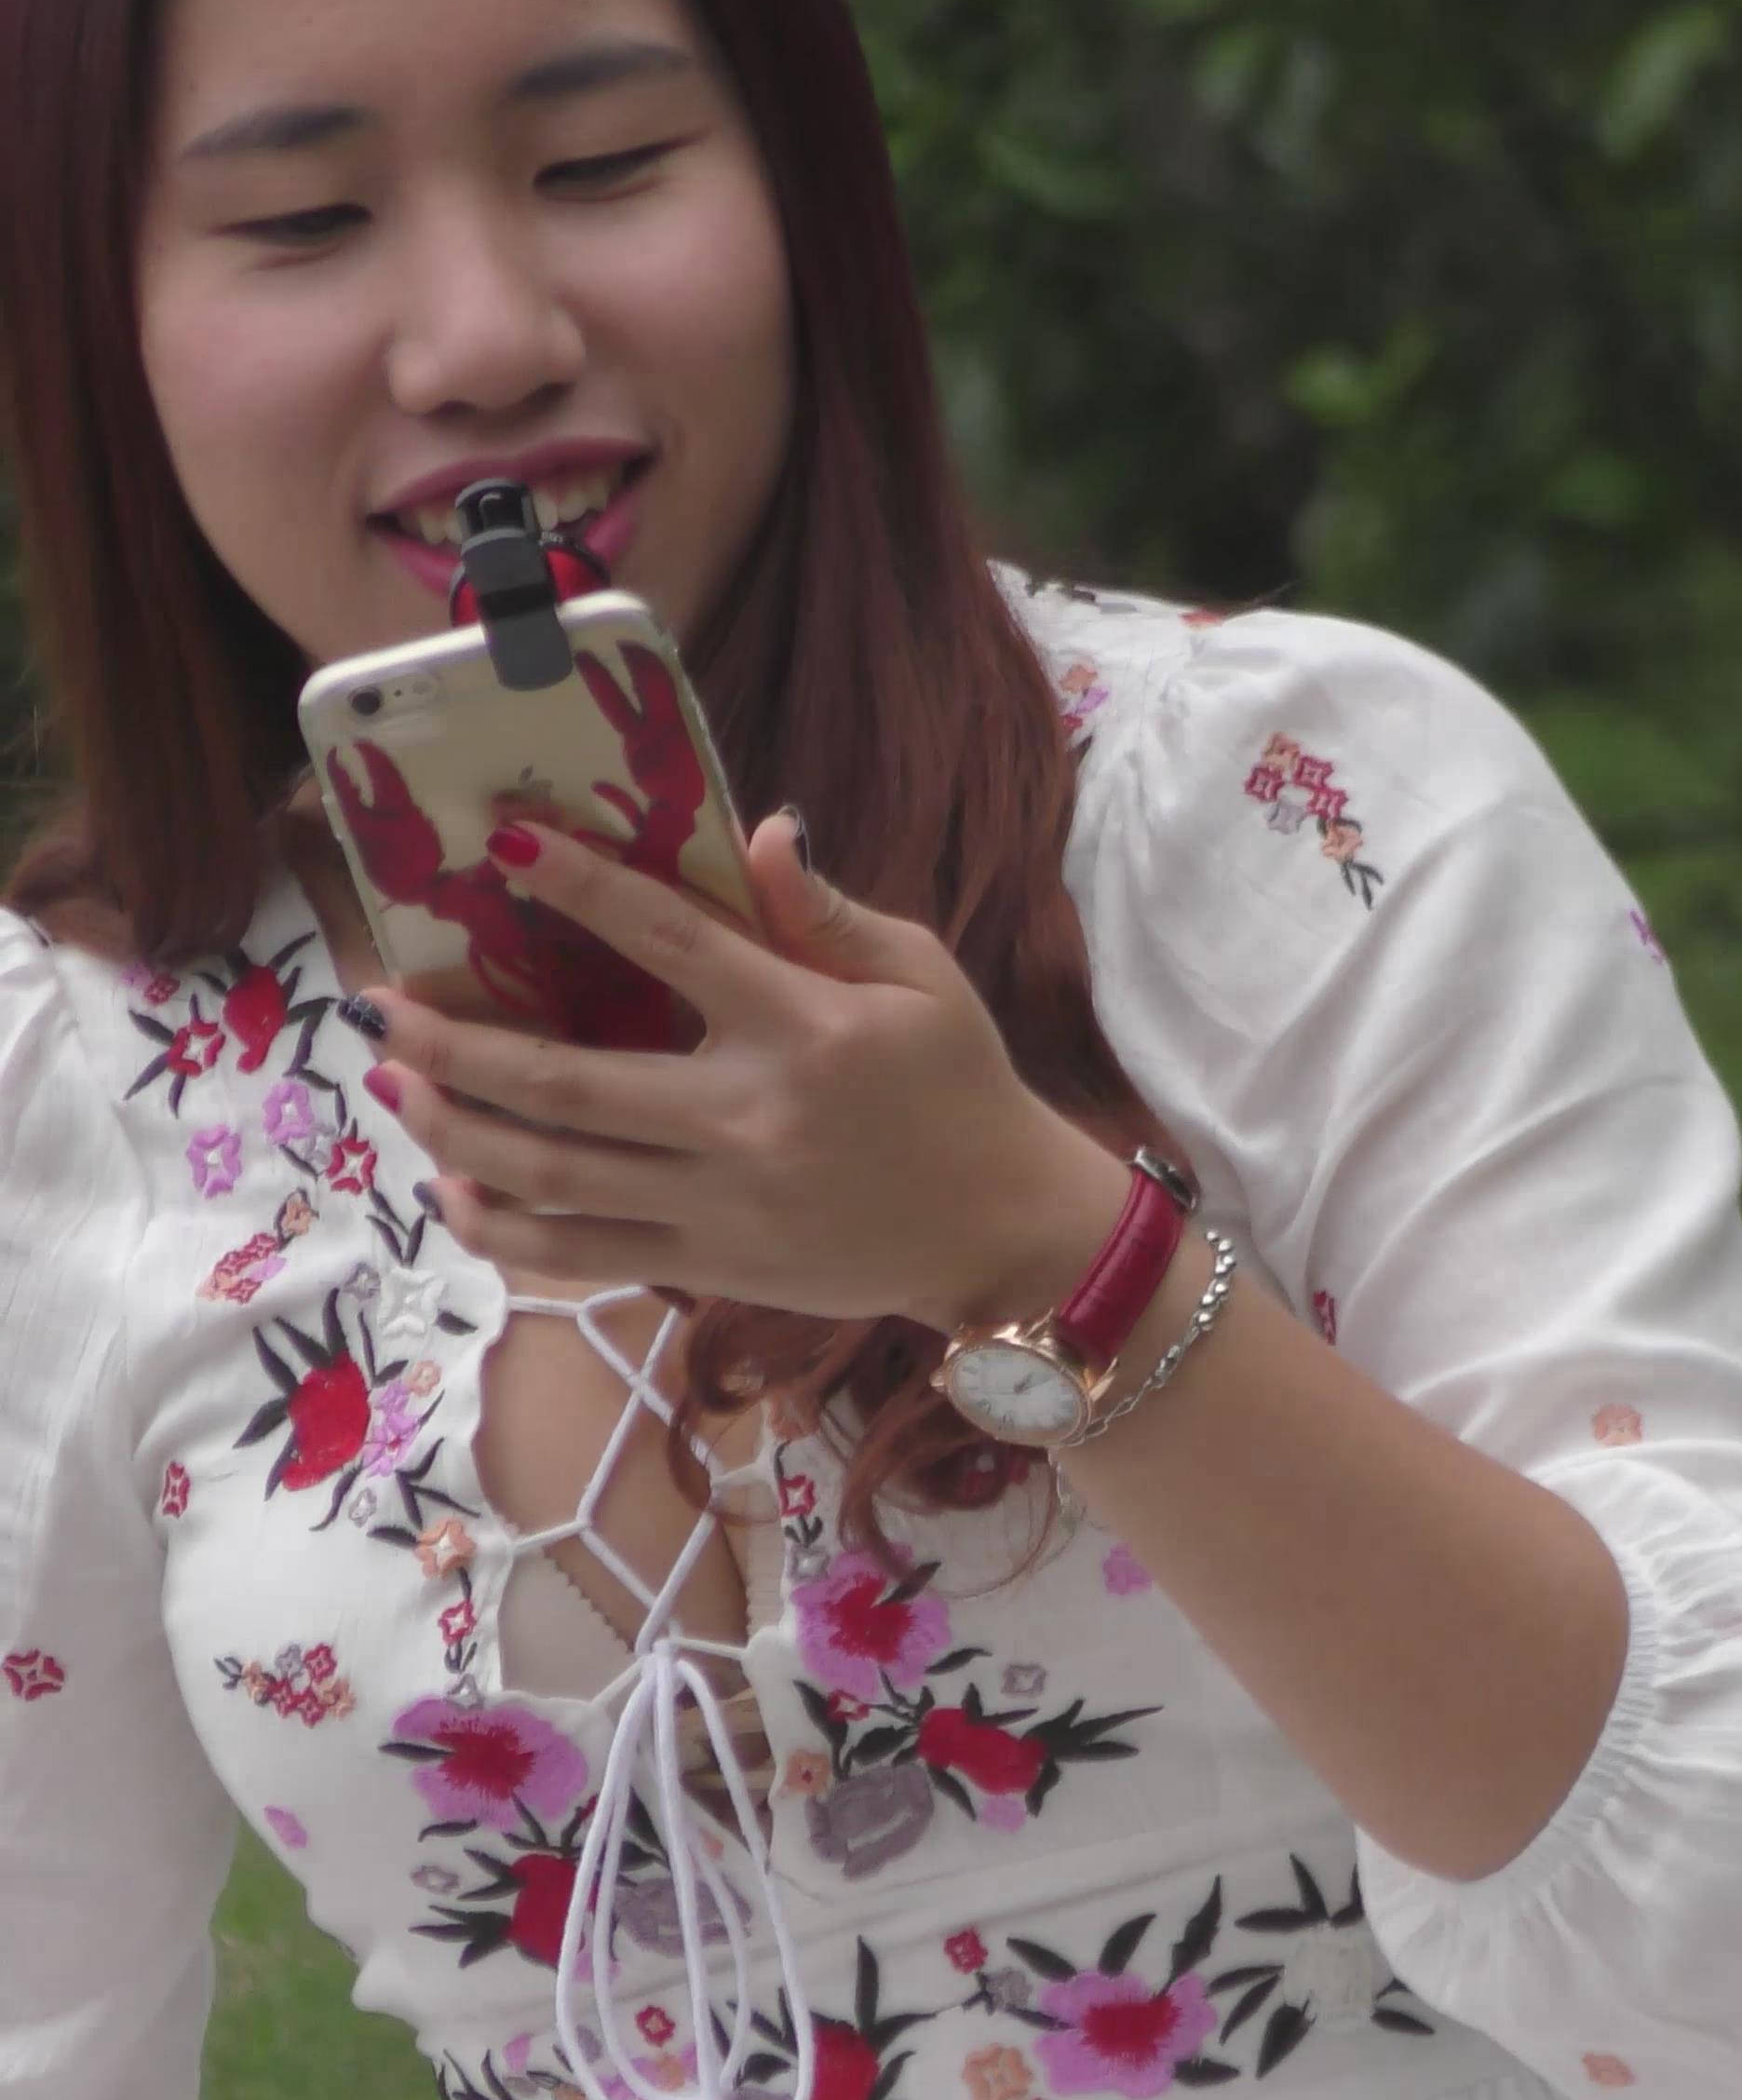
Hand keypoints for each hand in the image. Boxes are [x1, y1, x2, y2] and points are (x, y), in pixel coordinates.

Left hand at [363, 812, 1127, 1331]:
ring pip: (553, 1176)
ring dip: (456, 1132)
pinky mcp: (706, 1268)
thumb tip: (760, 830)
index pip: (671, 941)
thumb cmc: (961, 1088)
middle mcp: (745, 1120)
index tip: (503, 841)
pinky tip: (455, 1192)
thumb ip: (827, 912)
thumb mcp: (923, 978)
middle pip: (568, 1084)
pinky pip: (580, 1256)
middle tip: (383, 1008)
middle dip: (459, 1046)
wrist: (1000, 1234)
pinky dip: (505, 1230)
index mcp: (803, 1029)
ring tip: (394, 1089)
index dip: (581, 887)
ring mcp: (716, 1207)